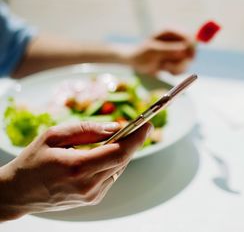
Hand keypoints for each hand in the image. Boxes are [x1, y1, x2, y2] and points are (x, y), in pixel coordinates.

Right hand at [0, 121, 152, 220]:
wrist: (17, 193)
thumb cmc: (32, 161)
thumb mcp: (54, 136)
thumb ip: (87, 130)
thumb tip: (116, 127)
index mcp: (77, 167)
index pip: (119, 152)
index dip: (136, 137)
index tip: (147, 124)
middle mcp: (88, 185)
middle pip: (123, 159)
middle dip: (133, 141)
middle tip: (139, 126)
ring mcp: (91, 195)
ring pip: (119, 168)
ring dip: (122, 151)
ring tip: (118, 138)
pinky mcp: (93, 199)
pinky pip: (111, 176)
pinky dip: (112, 162)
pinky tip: (103, 154)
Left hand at [128, 30, 194, 74]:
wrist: (136, 63)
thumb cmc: (141, 54)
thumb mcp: (154, 51)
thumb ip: (169, 50)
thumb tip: (184, 49)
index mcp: (171, 32)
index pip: (189, 37)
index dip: (191, 48)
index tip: (187, 57)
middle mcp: (176, 40)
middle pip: (191, 52)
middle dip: (182, 62)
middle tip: (169, 67)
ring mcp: (177, 51)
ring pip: (187, 62)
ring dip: (177, 68)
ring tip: (163, 67)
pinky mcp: (177, 61)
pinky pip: (183, 68)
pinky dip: (176, 72)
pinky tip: (165, 70)